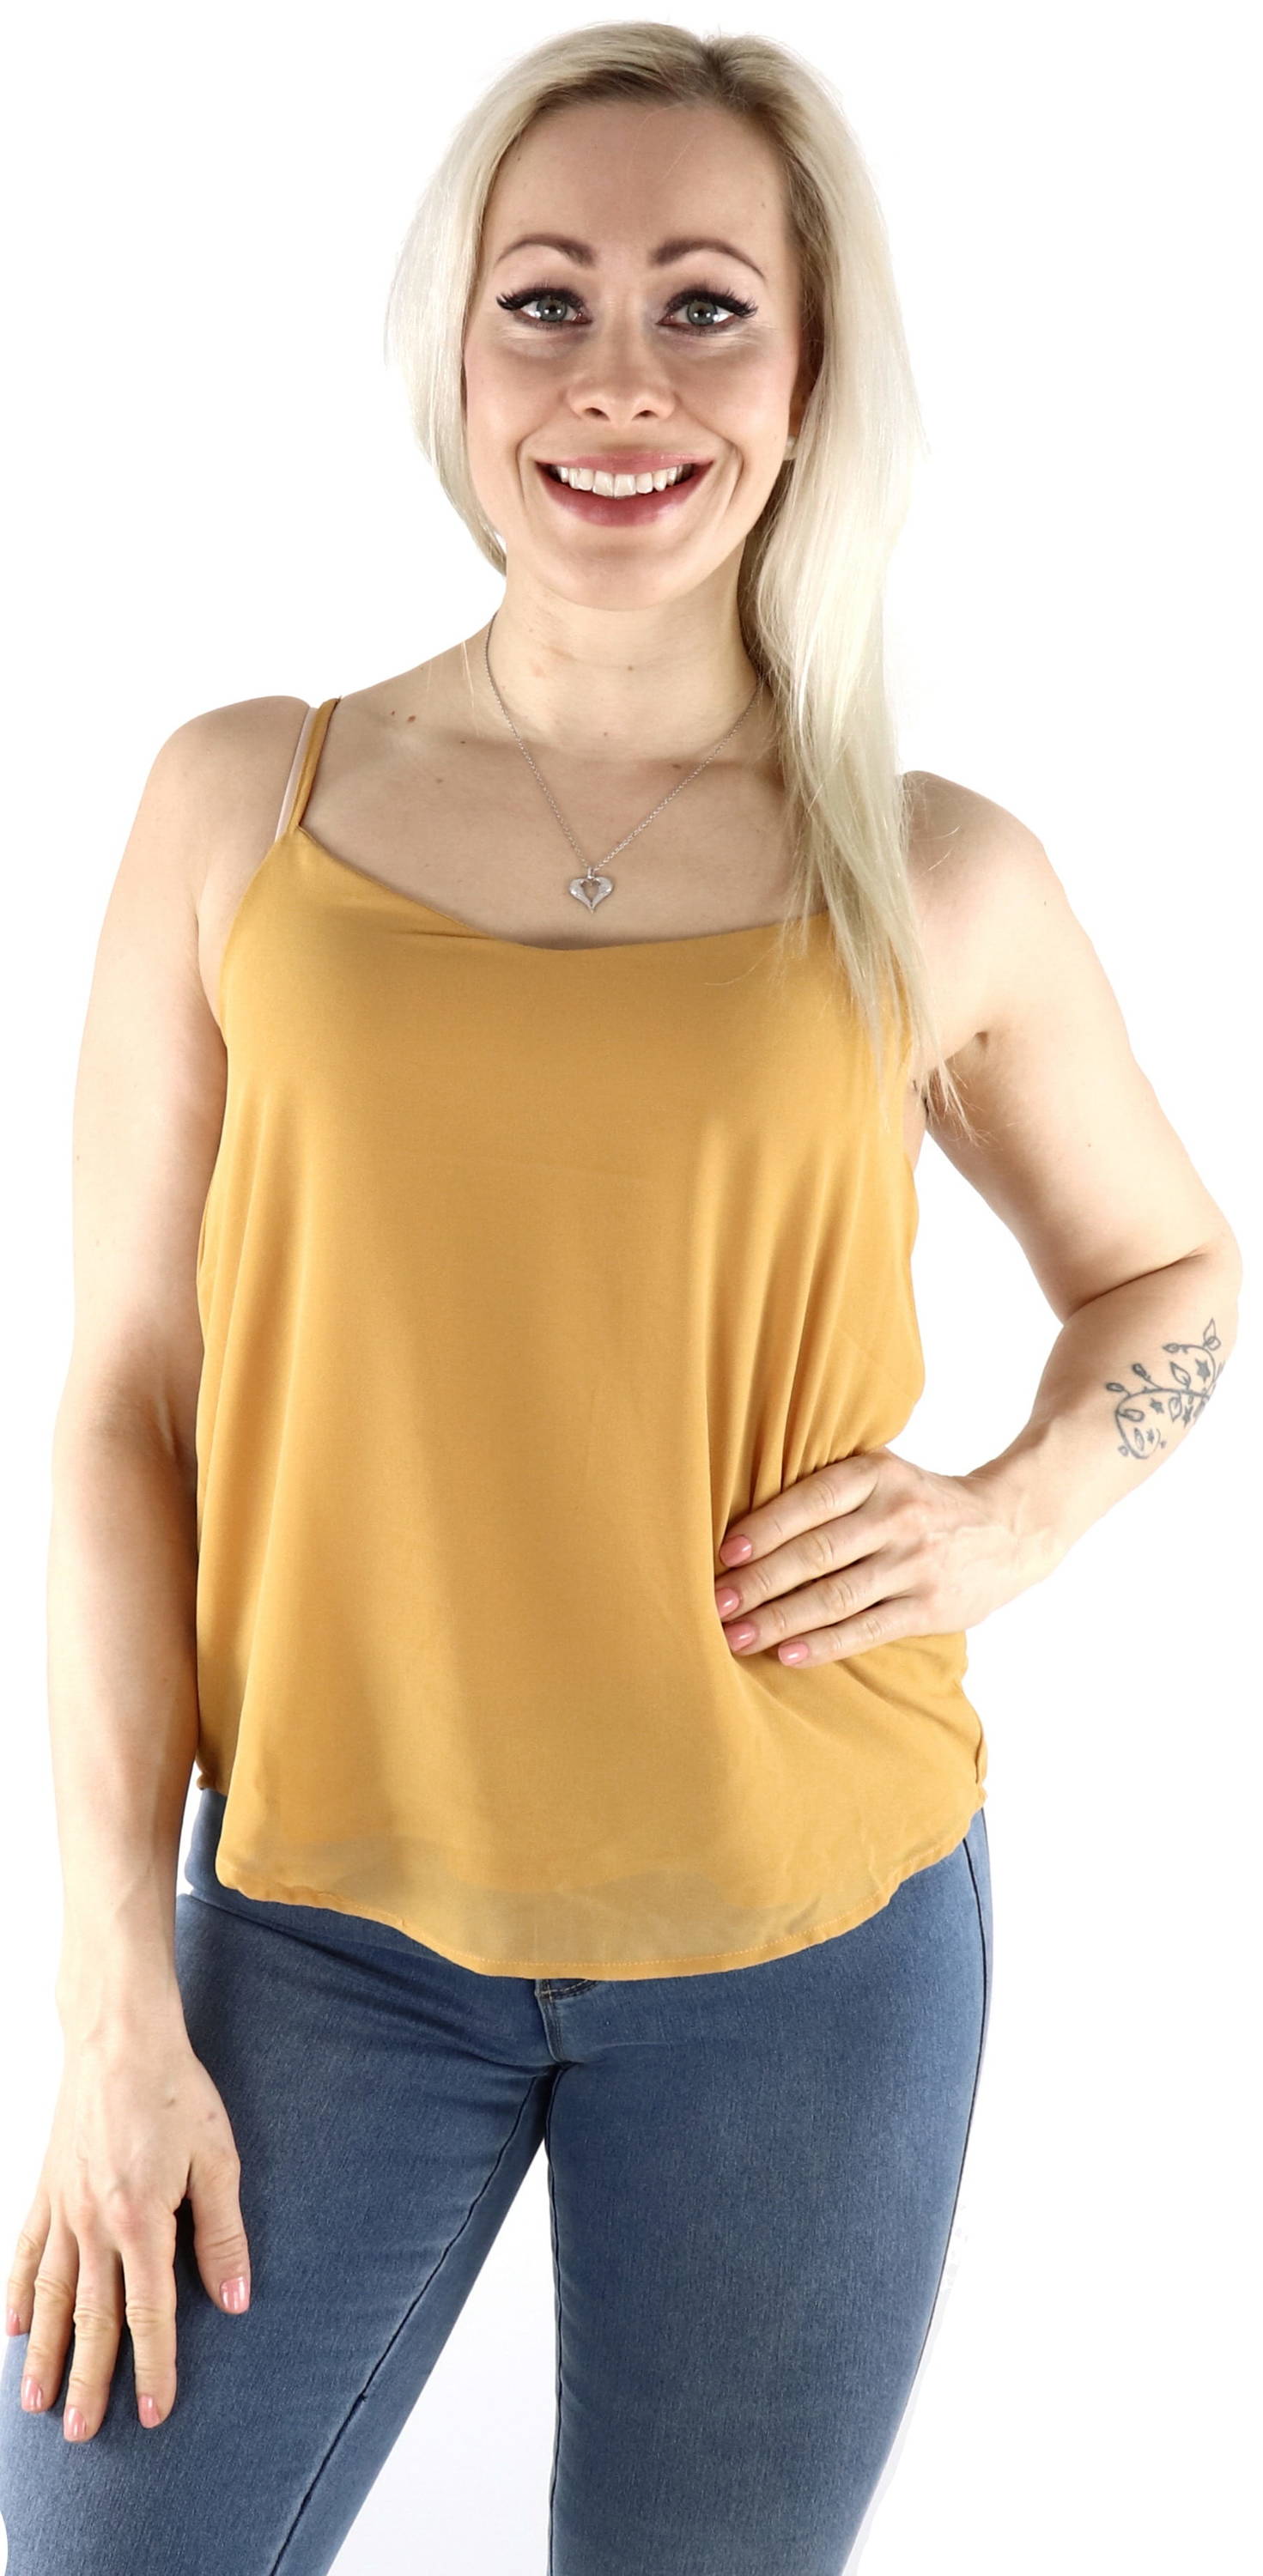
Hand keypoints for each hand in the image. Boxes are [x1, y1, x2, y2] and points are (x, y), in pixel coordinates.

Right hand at [5, 2029, 251, 2439]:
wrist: (118, 2038)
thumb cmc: (175, 2091)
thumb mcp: (217, 2158)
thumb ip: (222, 2233)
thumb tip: (236, 2300)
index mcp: (141, 2221)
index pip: (149, 2314)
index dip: (154, 2368)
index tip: (154, 2415)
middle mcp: (94, 2226)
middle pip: (94, 2320)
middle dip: (91, 2382)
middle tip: (83, 2436)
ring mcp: (63, 2210)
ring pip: (51, 2299)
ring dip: (47, 2356)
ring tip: (38, 2407)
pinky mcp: (45, 2190)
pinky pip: (27, 2254)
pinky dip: (18, 2297)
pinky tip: (14, 2332)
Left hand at [713, 1446, 1038, 1664]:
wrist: (1011, 1527)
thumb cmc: (921, 1501)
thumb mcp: (885, 1473)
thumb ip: (831, 1488)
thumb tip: (746, 1518)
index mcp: (878, 1475)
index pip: (811, 1502)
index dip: (764, 1529)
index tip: (723, 1554)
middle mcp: (897, 1517)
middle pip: (816, 1554)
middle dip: (759, 1582)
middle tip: (714, 1604)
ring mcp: (916, 1564)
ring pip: (836, 1597)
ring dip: (780, 1620)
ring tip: (735, 1636)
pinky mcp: (930, 1606)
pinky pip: (868, 1629)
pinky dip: (825, 1644)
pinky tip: (789, 1655)